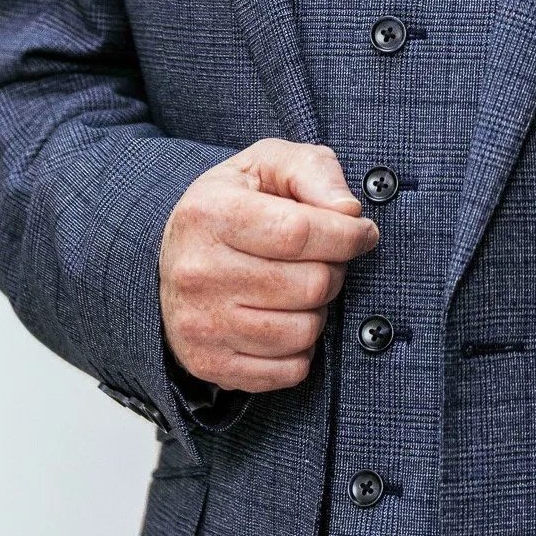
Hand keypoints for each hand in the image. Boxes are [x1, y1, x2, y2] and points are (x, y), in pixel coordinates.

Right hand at [160, 139, 378, 393]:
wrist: (173, 258)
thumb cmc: (233, 205)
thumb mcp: (268, 165)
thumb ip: (313, 172)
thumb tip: (348, 211)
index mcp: (209, 214)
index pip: (300, 233)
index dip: (348, 235)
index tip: (362, 233)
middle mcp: (197, 272)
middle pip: (311, 285)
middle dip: (333, 271)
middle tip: (321, 261)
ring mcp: (199, 324)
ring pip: (304, 331)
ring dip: (317, 311)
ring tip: (298, 290)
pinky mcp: (208, 364)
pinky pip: (289, 370)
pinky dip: (300, 349)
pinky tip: (282, 320)